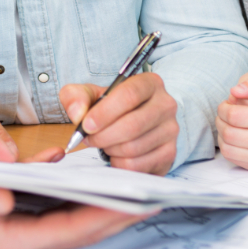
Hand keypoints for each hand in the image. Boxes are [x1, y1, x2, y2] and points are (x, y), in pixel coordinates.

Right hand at [0, 179, 141, 248]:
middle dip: (118, 213)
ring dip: (105, 204)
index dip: (105, 217)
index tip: (134, 205)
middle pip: (83, 228)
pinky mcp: (26, 213)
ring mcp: (28, 226)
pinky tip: (94, 175)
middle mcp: (28, 236)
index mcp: (16, 238)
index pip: (72, 229)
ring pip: (77, 218)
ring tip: (135, 188)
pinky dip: (81, 192)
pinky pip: (61, 205)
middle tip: (152, 197)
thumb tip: (5, 198)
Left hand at [59, 72, 177, 174]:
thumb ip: (76, 97)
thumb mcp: (91, 94)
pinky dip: (118, 163)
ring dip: (110, 149)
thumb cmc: (112, 106)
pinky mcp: (169, 154)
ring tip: (104, 143)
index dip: (105, 112)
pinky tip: (116, 154)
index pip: (129, 95)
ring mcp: (170, 131)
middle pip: (132, 125)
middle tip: (89, 138)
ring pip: (133, 148)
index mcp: (150, 83)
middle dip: (103, 136)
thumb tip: (77, 114)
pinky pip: (137, 165)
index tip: (87, 124)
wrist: (134, 122)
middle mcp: (166, 105)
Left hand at [216, 95, 247, 171]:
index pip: (236, 116)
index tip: (225, 103)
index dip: (224, 108)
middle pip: (230, 134)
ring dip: (221, 135)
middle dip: (220, 121)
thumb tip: (233, 91)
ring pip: (229, 149)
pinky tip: (233, 137)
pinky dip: (228, 147)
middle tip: (223, 113)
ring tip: (226, 124)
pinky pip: (234, 160)